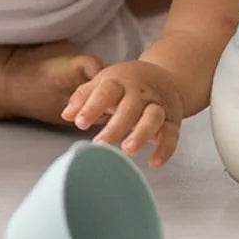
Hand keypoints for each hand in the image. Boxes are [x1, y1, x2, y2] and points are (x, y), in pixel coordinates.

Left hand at [61, 60, 183, 167]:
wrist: (165, 76)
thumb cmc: (126, 84)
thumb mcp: (104, 82)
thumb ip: (84, 97)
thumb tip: (67, 115)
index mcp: (120, 82)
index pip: (106, 91)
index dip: (92, 106)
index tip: (80, 123)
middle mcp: (140, 93)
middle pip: (130, 106)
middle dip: (116, 125)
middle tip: (100, 143)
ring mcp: (158, 106)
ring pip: (153, 117)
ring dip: (141, 133)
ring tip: (128, 149)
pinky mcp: (172, 121)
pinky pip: (172, 134)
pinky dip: (165, 148)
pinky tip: (154, 163)